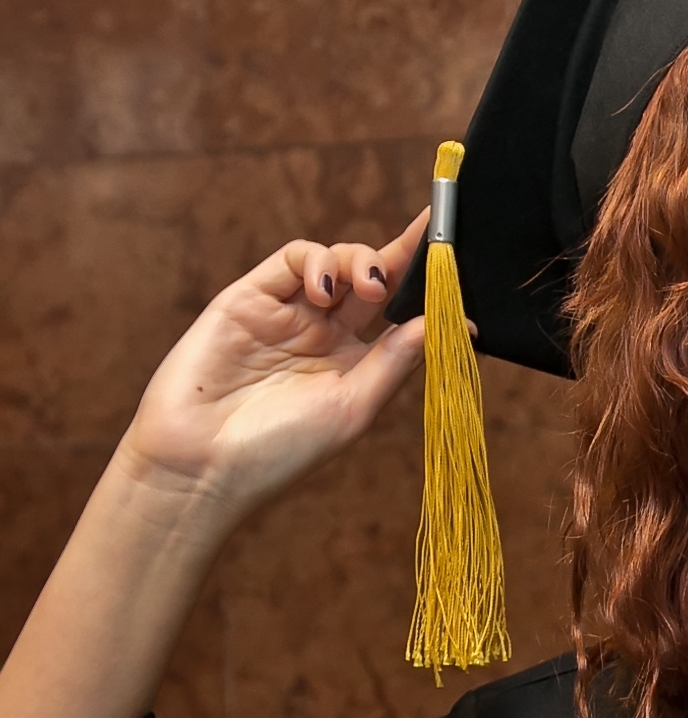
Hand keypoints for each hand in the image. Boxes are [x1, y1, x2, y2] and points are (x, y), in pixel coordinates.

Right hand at [116, 212, 430, 526]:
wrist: (201, 465)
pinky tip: (323, 288)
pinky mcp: (249, 297)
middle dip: (401, 257)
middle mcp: (323, 333)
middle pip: (371, 276)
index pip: (398, 311)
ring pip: (335, 259)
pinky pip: (291, 259)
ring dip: (359, 259)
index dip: (426, 282)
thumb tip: (452, 324)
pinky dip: (316, 260)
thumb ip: (396, 361)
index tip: (455, 253)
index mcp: (353, 362)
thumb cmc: (278, 451)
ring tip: (366, 286)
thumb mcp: (352, 408)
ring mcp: (286, 312)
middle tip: (423, 260)